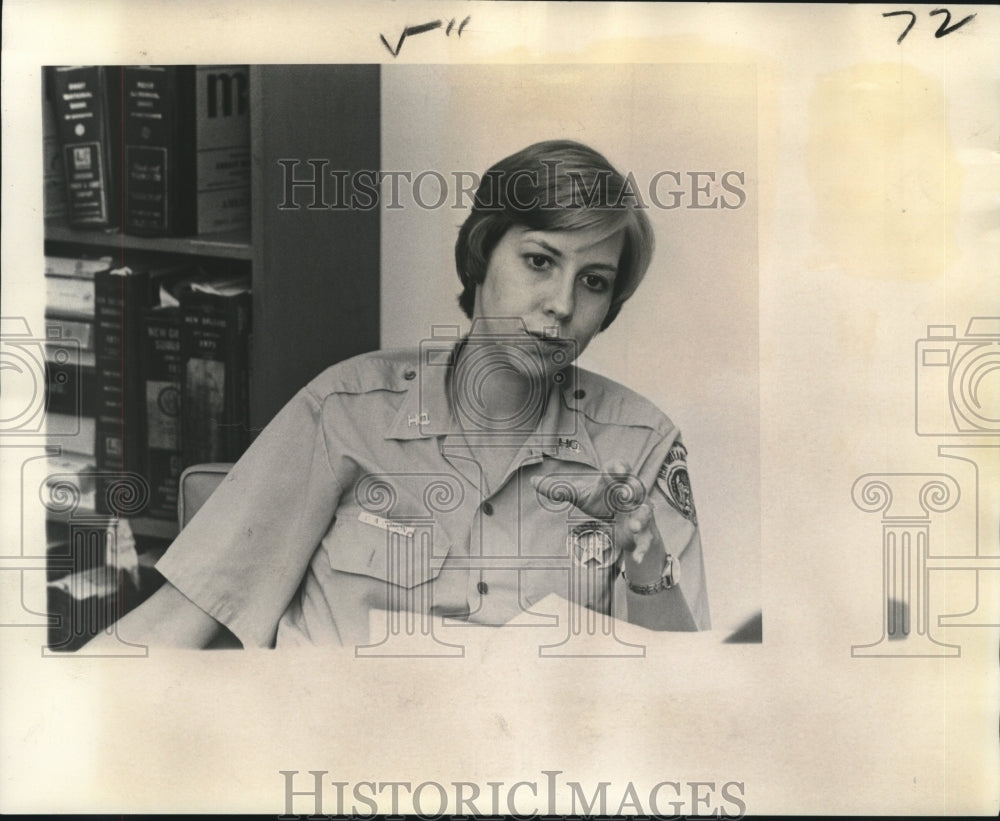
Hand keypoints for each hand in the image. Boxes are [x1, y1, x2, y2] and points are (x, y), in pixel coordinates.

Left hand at [531, 460, 661, 567]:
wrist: (623, 526)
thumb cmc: (601, 503)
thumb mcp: (580, 496)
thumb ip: (559, 489)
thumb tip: (533, 481)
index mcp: (615, 482)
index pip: (618, 469)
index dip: (618, 467)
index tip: (615, 468)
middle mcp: (631, 495)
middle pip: (635, 488)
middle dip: (633, 490)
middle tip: (626, 494)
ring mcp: (640, 513)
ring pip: (645, 513)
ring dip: (641, 519)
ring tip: (634, 526)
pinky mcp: (644, 533)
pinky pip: (647, 540)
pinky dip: (643, 549)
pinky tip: (637, 559)